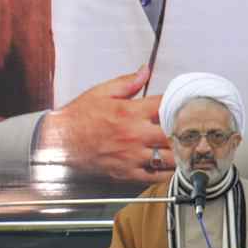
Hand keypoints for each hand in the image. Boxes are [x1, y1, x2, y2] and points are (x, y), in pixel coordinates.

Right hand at [36, 66, 173, 182]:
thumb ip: (127, 82)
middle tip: (189, 129)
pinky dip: (167, 172)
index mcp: (130, 112)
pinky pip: (156, 177)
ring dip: (180, 153)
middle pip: (173, 134)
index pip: (165, 105)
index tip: (181, 105)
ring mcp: (132, 156)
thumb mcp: (101, 92)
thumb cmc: (77, 119)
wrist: (58, 143)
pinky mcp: (127, 173)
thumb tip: (144, 70)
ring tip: (184, 148)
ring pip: (169, 158)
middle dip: (183, 131)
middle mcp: (134, 135)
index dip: (178, 104)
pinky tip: (170, 165)